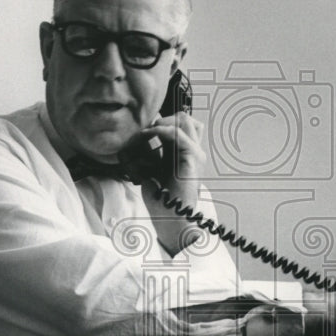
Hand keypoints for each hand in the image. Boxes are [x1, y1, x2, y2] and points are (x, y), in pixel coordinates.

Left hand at [139, 112, 206, 254]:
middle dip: (160, 121)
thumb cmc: (160, 199)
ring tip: (142, 136)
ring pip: (182, 119)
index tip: (141, 134)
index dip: (160, 122)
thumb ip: (149, 151)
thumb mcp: (151, 169)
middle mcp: (193, 151)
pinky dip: (158, 131)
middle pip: (183, 118)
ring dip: (158, 124)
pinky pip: (176, 133)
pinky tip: (145, 138)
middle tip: (142, 135)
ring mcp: (196, 153)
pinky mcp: (192, 158)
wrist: (171, 217)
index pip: (179, 124)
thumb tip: (139, 134)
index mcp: (185, 153)